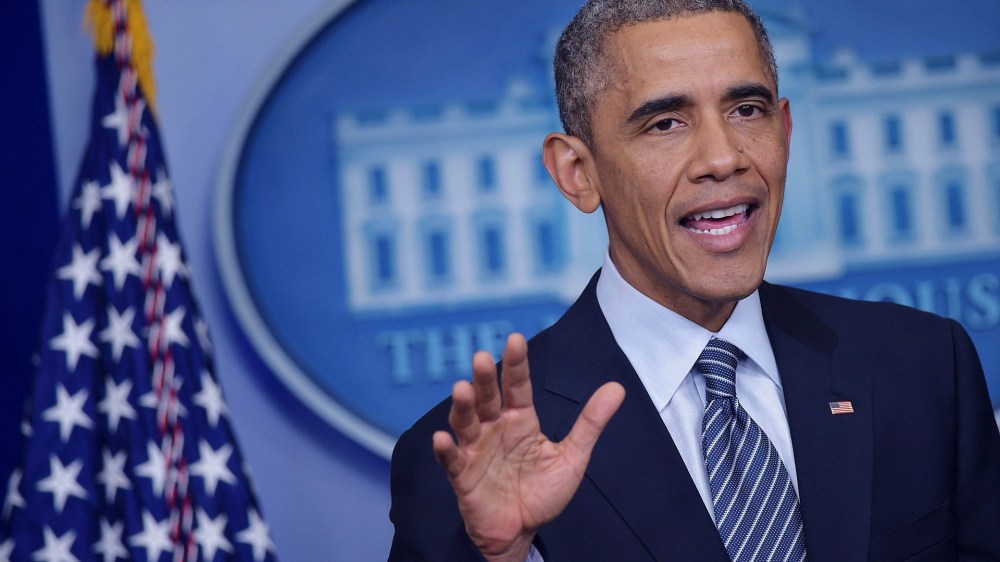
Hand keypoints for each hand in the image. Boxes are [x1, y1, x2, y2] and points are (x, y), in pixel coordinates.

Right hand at [432, 333, 624, 561]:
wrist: (521, 532)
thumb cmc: (542, 492)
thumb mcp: (572, 456)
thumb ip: (590, 422)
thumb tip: (617, 388)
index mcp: (520, 420)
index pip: (517, 386)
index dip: (517, 364)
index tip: (515, 339)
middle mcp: (495, 429)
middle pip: (488, 398)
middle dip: (485, 378)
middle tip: (483, 358)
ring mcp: (476, 451)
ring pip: (466, 423)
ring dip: (463, 406)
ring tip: (462, 388)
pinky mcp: (463, 477)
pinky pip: (452, 461)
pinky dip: (445, 450)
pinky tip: (441, 438)